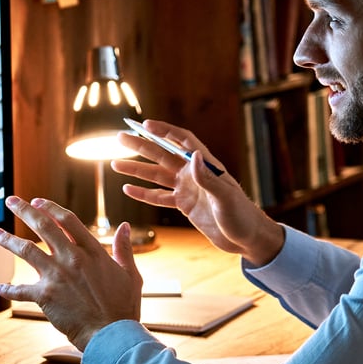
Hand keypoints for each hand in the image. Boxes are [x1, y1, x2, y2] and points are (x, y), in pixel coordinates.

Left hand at [0, 196, 142, 351]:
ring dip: (8, 240)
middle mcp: (72, 258)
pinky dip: (8, 290)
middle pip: (43, 226)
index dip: (50, 207)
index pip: (67, 220)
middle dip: (24, 210)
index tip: (37, 201)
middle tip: (11, 201)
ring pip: (26, 250)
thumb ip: (124, 248)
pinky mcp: (45, 296)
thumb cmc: (123, 308)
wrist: (112, 335)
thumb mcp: (130, 274)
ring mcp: (57, 275)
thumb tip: (124, 227)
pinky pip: (20, 290)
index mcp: (93, 251)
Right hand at [111, 119, 283, 264]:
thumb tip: (193, 156)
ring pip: (156, 176)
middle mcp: (194, 174)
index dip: (164, 131)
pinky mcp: (184, 205)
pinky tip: (128, 189)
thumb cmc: (242, 216)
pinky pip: (159, 197)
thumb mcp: (225, 198)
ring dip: (137, 170)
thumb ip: (208, 179)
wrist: (247, 239)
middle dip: (141, 146)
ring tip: (115, 164)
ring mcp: (188, 189)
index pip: (183, 141)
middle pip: (162, 155)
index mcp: (206, 166)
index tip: (145, 125)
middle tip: (120, 137)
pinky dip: (144, 194)